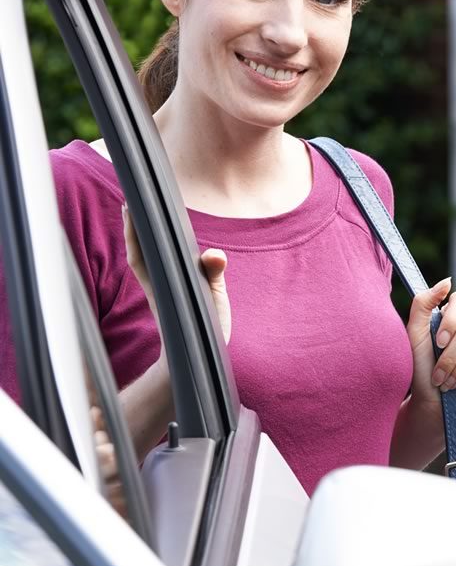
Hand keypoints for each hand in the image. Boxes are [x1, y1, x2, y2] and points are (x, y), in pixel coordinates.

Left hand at [122, 205, 231, 343]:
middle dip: (133, 227)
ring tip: (139, 216)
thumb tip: (213, 255)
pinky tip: (156, 244)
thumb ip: (213, 276)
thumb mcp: (215, 303)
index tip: (130, 207)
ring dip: (139, 238)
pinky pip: (152, 267)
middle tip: (130, 202)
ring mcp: (159, 291)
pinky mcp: (166, 296)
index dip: (133, 231)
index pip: (141, 253)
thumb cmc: (205, 335)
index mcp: (162, 286)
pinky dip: (150, 251)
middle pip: (137, 252)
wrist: (195, 363)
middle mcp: (156, 286)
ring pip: (143, 259)